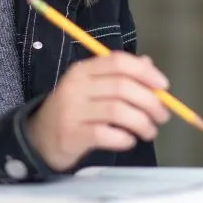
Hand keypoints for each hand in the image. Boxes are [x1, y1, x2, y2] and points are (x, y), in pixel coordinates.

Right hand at [27, 52, 171, 171]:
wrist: (38, 139)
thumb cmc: (74, 111)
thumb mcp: (92, 88)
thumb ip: (119, 76)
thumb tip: (149, 67)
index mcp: (83, 70)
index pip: (119, 62)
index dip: (145, 73)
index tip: (164, 86)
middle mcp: (76, 87)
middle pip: (123, 87)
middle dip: (150, 102)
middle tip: (162, 116)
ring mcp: (72, 111)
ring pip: (118, 111)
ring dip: (142, 122)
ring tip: (149, 131)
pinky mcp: (71, 135)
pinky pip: (106, 134)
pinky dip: (124, 138)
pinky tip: (129, 140)